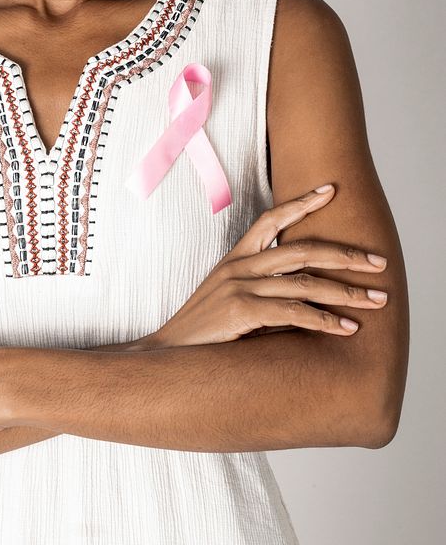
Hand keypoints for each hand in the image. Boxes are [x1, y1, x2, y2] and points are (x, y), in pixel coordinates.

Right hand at [144, 184, 388, 347]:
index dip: (301, 203)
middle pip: (302, 249)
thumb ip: (264, 292)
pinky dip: (325, 320)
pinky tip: (346, 327)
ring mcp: (239, 287)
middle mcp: (239, 266)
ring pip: (304, 281)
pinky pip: (293, 311)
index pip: (271, 219)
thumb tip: (310, 299)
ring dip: (346, 291)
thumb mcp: (230, 300)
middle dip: (345, 255)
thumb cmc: (203, 333)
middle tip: (378, 262)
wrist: (168, 356)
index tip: (330, 190)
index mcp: (235, 259)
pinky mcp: (241, 311)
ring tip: (376, 300)